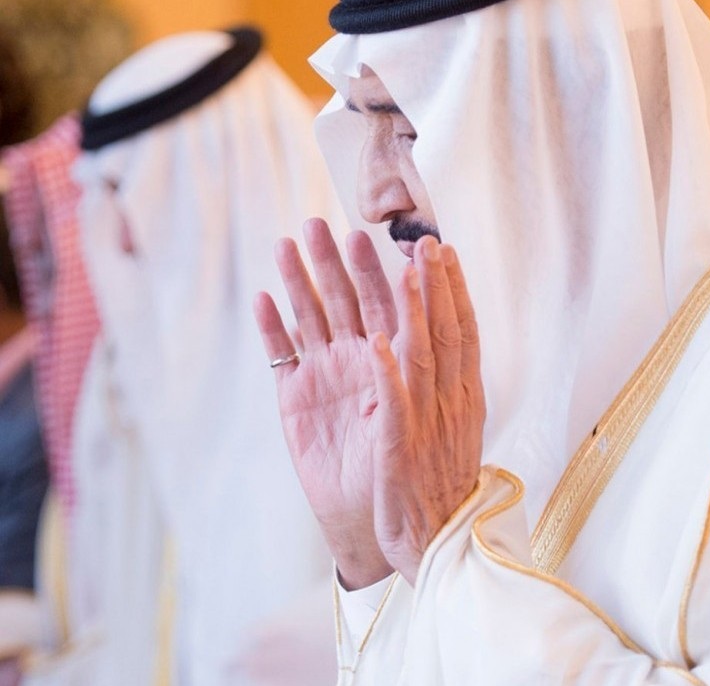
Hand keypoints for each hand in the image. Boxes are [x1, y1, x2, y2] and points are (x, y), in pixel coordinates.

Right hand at [254, 219, 394, 588]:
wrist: (375, 518)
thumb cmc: (406, 470)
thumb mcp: (412, 423)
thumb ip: (401, 378)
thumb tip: (395, 332)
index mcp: (398, 359)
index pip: (399, 304)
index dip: (397, 272)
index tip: (395, 238)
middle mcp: (363, 357)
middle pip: (351, 298)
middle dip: (338, 261)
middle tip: (324, 224)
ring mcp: (327, 372)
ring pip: (313, 314)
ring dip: (300, 280)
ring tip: (288, 242)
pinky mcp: (296, 396)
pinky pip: (281, 353)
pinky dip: (272, 327)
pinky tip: (264, 298)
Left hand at [367, 236, 485, 584]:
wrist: (437, 542)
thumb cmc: (440, 479)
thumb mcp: (455, 425)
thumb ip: (450, 384)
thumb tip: (447, 344)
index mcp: (463, 395)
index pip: (463, 331)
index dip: (454, 289)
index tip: (445, 250)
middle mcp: (450, 402)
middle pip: (445, 332)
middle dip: (436, 284)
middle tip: (427, 241)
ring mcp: (426, 423)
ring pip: (421, 355)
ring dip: (412, 310)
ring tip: (403, 269)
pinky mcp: (398, 448)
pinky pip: (393, 404)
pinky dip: (387, 372)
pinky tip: (377, 340)